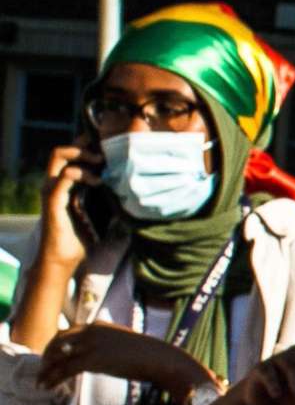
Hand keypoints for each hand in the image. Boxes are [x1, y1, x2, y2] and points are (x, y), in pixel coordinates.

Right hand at [36, 142, 101, 271]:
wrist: (64, 259)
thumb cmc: (82, 237)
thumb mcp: (99, 213)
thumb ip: (107, 198)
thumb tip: (132, 190)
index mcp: (63, 185)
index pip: (69, 156)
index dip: (85, 146)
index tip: (106, 147)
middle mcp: (54, 183)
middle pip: (61, 151)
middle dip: (82, 146)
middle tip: (104, 153)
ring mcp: (51, 190)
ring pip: (59, 158)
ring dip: (81, 155)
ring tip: (101, 163)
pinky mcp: (52, 200)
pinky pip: (62, 178)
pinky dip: (80, 174)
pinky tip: (98, 181)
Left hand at [36, 322, 210, 399]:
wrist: (162, 359)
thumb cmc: (150, 356)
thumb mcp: (125, 344)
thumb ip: (109, 345)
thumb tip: (107, 357)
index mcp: (98, 325)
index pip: (67, 332)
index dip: (56, 346)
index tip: (53, 358)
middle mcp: (91, 330)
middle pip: (58, 341)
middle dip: (47, 357)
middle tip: (44, 370)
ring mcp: (91, 344)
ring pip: (58, 356)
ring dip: (46, 369)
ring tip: (41, 382)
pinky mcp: (93, 359)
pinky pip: (65, 369)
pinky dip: (53, 378)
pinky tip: (47, 386)